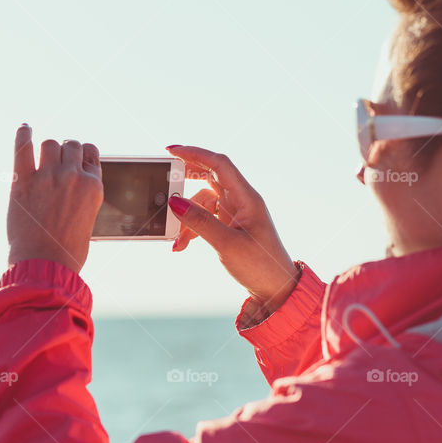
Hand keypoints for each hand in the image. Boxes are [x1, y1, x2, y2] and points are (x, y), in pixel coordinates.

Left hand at [7, 124, 103, 273]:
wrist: (45, 267)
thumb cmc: (68, 251)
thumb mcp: (88, 220)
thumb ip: (84, 197)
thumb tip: (77, 184)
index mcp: (94, 187)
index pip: (90, 153)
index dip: (81, 154)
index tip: (74, 159)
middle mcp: (74, 177)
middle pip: (71, 144)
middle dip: (64, 151)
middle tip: (57, 161)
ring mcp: (48, 177)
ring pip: (50, 143)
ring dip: (47, 148)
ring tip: (42, 157)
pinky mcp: (23, 182)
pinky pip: (23, 147)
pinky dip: (23, 135)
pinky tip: (24, 128)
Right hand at [166, 145, 298, 310]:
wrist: (276, 290)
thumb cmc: (260, 266)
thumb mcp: (226, 244)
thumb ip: (200, 222)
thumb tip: (174, 202)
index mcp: (247, 198)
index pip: (219, 164)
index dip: (195, 154)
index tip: (171, 151)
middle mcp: (242, 201)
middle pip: (210, 176)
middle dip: (186, 177)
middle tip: (164, 177)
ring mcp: (236, 213)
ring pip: (203, 201)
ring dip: (186, 218)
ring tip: (177, 241)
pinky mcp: (230, 226)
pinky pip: (205, 218)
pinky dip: (192, 228)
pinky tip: (182, 245)